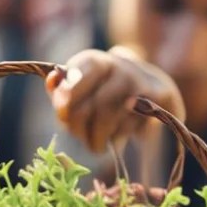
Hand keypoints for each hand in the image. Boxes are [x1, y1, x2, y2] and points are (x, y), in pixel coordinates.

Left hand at [44, 46, 184, 153]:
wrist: (153, 87)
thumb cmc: (107, 92)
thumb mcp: (82, 88)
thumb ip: (61, 89)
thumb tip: (53, 80)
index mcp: (92, 61)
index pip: (70, 84)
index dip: (64, 104)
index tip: (63, 116)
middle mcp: (115, 66)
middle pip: (87, 105)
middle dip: (78, 128)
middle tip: (78, 137)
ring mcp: (135, 82)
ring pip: (107, 119)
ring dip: (96, 139)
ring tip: (95, 145)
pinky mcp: (152, 99)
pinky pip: (127, 127)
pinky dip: (116, 140)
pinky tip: (114, 142)